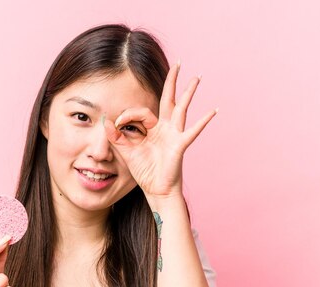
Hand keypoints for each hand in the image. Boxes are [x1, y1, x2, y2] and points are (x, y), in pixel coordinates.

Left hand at [103, 61, 217, 199]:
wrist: (156, 190)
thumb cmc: (144, 171)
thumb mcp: (126, 152)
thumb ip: (115, 137)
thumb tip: (106, 120)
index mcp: (151, 128)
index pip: (140, 112)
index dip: (126, 116)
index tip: (115, 125)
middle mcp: (164, 128)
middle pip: (168, 99)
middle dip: (171, 81)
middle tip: (177, 63)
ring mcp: (174, 135)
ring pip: (181, 109)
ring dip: (188, 93)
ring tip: (196, 77)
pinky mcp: (180, 145)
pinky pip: (192, 131)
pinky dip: (203, 121)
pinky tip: (213, 111)